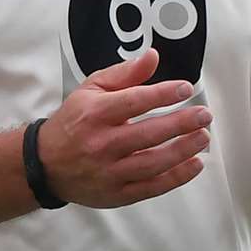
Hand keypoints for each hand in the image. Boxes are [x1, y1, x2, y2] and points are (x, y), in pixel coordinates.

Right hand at [36, 48, 212, 208]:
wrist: (45, 164)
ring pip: (153, 163)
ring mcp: (109, 172)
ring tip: (204, 137)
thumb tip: (154, 56)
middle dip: (181, 123)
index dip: (163, 94)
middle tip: (204, 115)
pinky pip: (152, 187)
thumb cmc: (73, 121)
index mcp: (94, 114)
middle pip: (148, 134)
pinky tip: (195, 164)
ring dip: (183, 150)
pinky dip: (177, 177)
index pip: (134, 102)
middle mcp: (101, 144)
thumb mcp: (91, 89)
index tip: (186, 88)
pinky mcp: (116, 194)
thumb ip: (124, 73)